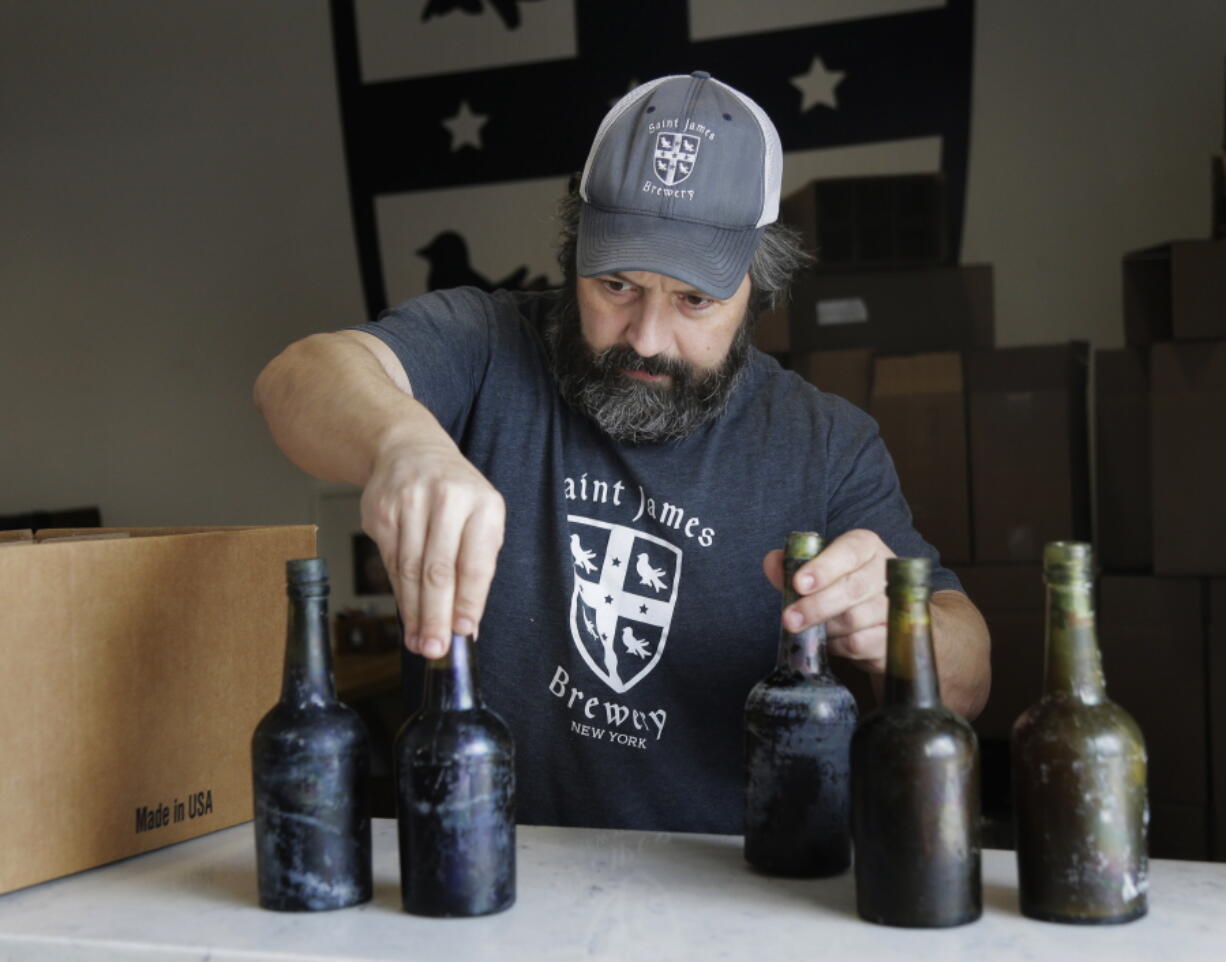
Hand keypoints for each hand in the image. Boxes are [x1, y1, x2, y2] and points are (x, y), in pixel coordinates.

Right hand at [360, 432, 504, 658]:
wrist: (410, 450)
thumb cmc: (456, 493)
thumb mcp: (482, 517)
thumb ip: (478, 566)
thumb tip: (467, 622)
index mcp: (482, 504)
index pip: (475, 562)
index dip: (468, 601)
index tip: (464, 632)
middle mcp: (446, 501)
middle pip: (437, 570)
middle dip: (437, 615)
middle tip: (436, 649)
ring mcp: (408, 504)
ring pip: (408, 570)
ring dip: (414, 612)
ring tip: (421, 642)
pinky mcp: (380, 512)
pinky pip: (390, 563)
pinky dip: (399, 594)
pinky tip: (407, 615)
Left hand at [761, 529, 894, 673]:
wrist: (872, 619)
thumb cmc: (838, 585)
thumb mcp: (815, 570)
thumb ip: (791, 565)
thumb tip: (772, 562)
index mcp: (866, 546)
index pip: (849, 551)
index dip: (823, 568)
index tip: (798, 583)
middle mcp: (885, 572)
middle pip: (852, 588)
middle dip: (816, 605)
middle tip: (789, 618)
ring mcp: (895, 605)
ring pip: (854, 619)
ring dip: (824, 627)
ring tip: (809, 628)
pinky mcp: (893, 636)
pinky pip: (859, 643)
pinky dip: (837, 644)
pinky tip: (830, 640)